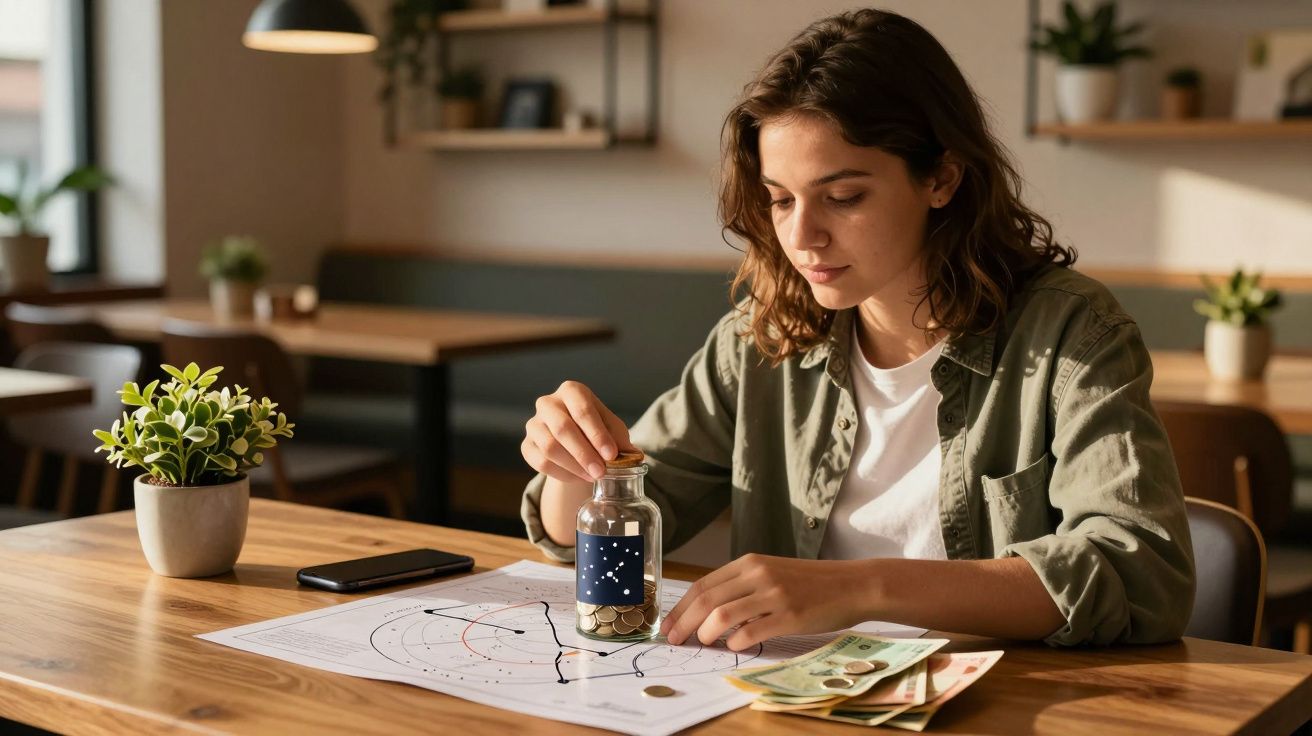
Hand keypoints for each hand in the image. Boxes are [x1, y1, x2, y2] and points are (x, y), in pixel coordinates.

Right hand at [522, 380, 635, 482]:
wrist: (574, 441)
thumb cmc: (596, 429)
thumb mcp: (612, 429)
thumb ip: (621, 440)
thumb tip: (635, 456)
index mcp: (571, 391)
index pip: (582, 410)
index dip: (597, 434)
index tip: (612, 455)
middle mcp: (548, 403)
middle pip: (562, 428)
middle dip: (584, 453)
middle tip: (601, 472)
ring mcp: (534, 424)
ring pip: (549, 447)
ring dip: (574, 466)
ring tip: (593, 476)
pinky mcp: (526, 445)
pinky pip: (541, 463)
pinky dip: (562, 474)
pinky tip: (579, 477)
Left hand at [660, 554, 870, 650]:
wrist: (851, 585)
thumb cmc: (810, 583)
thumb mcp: (772, 574)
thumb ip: (742, 586)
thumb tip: (707, 611)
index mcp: (750, 563)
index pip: (703, 585)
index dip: (681, 607)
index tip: (669, 626)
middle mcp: (758, 574)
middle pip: (706, 600)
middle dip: (684, 623)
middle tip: (674, 641)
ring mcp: (774, 595)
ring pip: (722, 616)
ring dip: (705, 634)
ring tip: (704, 643)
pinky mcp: (790, 616)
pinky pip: (750, 632)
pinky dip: (735, 643)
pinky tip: (734, 646)